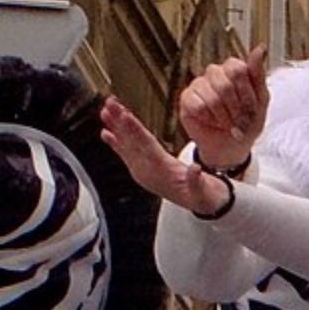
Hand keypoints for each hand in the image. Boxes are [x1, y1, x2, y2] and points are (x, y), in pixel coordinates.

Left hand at [101, 97, 232, 215]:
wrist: (200, 204)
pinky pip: (127, 154)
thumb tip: (196, 169)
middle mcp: (148, 171)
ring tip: (105, 111)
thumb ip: (198, 182)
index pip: (146, 147)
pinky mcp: (144, 169)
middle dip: (120, 123)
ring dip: (116, 128)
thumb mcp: (204, 192)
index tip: (124, 116)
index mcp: (162, 172)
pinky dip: (116, 143)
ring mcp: (144, 170)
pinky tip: (105, 133)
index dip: (134, 131)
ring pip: (128, 146)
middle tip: (109, 105)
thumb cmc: (202, 195)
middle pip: (132, 144)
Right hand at [179, 47, 269, 168]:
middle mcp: (215, 73)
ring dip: (224, 118)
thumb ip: (258, 74)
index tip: (252, 111)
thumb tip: (260, 48)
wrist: (232, 147)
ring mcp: (199, 84)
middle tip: (240, 122)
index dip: (246, 94)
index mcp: (234, 68)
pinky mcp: (186, 99)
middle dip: (237, 110)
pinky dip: (210, 120)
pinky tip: (213, 123)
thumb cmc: (246, 123)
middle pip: (225, 85)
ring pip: (212, 98)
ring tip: (229, 125)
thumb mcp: (261, 101)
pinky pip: (198, 107)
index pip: (239, 70)